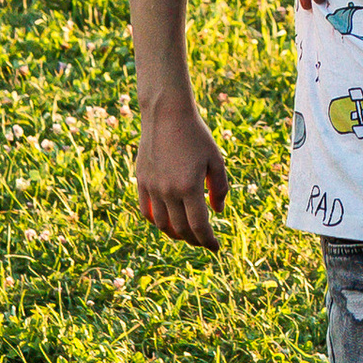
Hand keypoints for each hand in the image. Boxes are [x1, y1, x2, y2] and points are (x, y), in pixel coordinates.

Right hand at [136, 101, 229, 249]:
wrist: (166, 114)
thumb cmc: (196, 135)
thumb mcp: (216, 160)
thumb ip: (220, 188)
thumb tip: (218, 212)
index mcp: (190, 187)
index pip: (199, 226)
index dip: (208, 241)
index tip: (216, 247)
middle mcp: (168, 191)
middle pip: (181, 229)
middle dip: (195, 240)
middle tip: (204, 242)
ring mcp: (152, 187)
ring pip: (162, 224)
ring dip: (175, 234)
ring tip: (186, 234)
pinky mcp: (141, 181)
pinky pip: (146, 211)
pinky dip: (157, 222)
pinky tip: (167, 222)